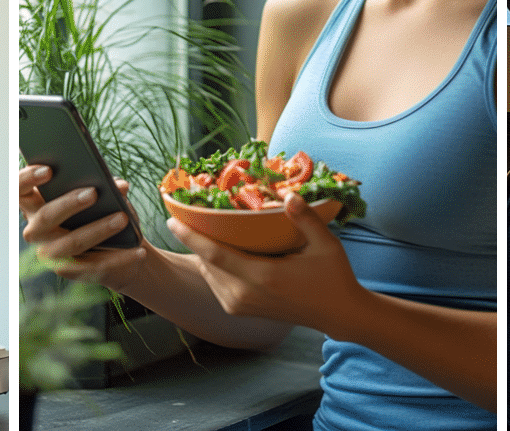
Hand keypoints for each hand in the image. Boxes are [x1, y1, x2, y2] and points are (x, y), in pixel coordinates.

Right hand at [18, 164, 147, 288]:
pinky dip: (120, 258)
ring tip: (122, 218)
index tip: (48, 170)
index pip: (19, 190)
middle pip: (46, 217)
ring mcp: (51, 253)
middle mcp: (37, 231)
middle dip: (69, 204)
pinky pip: (95, 266)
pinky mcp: (71, 272)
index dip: (27, 179)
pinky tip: (139, 250)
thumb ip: (105, 186)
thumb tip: (120, 186)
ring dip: (98, 230)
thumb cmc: (100, 209)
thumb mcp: (100, 194)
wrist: (114, 247)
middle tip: (94, 192)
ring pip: (72, 243)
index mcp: (35, 205)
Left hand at [168, 194, 364, 328]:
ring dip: (201, 253)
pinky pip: (216, 284)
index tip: (171, 220)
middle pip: (206, 264)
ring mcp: (241, 305)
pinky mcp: (241, 310)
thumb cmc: (333, 276)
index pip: (216, 255)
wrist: (337, 313)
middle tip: (184, 214)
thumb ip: (306, 219)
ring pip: (208, 275)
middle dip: (192, 240)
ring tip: (198, 228)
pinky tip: (215, 250)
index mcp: (263, 277)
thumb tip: (289, 195)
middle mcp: (246, 294)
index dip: (191, 237)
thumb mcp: (326, 244)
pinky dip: (211, 267)